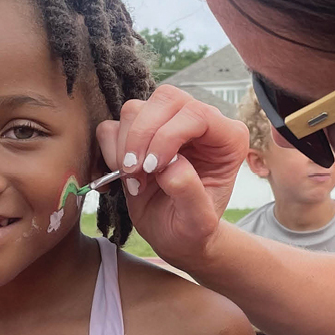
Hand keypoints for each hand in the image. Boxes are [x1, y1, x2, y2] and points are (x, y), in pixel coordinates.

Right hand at [96, 85, 248, 267]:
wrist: (174, 235)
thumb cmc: (192, 229)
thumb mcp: (198, 222)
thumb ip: (190, 194)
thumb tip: (170, 166)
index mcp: (226, 138)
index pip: (197, 113)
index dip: (169, 135)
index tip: (153, 169)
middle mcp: (198, 123)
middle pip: (165, 99)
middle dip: (142, 136)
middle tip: (135, 172)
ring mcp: (165, 125)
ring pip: (135, 110)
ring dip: (125, 148)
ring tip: (134, 180)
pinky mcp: (137, 134)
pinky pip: (112, 126)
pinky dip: (108, 152)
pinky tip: (121, 178)